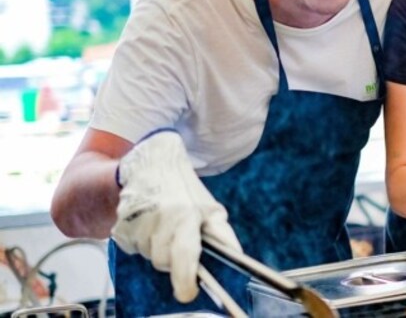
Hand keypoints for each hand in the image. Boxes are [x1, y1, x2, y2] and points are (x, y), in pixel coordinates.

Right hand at [111, 130, 241, 302]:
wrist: (151, 161)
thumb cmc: (184, 189)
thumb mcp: (209, 208)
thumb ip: (222, 234)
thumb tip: (236, 256)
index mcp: (186, 214)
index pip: (185, 254)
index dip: (185, 278)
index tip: (187, 293)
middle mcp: (161, 217)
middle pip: (163, 261)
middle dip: (170, 257)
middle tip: (175, 239)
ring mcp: (137, 220)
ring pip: (147, 255)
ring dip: (154, 247)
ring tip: (161, 225)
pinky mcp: (120, 223)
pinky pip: (131, 248)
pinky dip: (139, 242)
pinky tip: (146, 223)